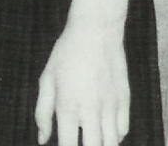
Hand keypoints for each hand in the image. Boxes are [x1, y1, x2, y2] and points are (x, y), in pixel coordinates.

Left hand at [35, 18, 128, 145]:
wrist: (95, 32)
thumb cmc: (66, 53)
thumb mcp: (47, 78)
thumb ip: (42, 111)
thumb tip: (42, 139)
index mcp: (67, 105)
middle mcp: (90, 110)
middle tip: (78, 141)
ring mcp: (110, 107)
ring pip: (111, 145)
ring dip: (101, 145)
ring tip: (91, 139)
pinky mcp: (125, 102)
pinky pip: (122, 132)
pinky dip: (114, 137)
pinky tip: (103, 131)